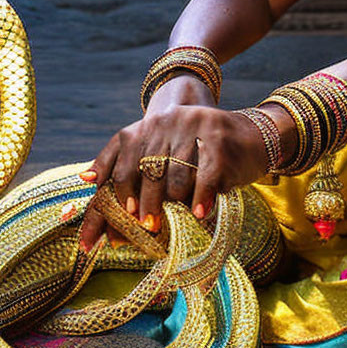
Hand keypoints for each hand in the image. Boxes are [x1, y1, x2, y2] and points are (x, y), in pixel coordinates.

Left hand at [77, 75, 267, 250]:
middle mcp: (169, 120)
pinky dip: (200, 201)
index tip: (124, 215)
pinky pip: (204, 180)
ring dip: (176, 204)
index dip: (116, 192)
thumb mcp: (166, 151)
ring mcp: (195, 127)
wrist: (253, 136)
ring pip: (175, 179)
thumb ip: (132, 168)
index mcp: (150, 123)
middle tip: (148, 227)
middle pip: (146, 172)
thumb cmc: (202, 154)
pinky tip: (199, 214)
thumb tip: (93, 198)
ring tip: (180, 217)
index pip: (122, 158)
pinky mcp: (219, 140)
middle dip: (145, 205)